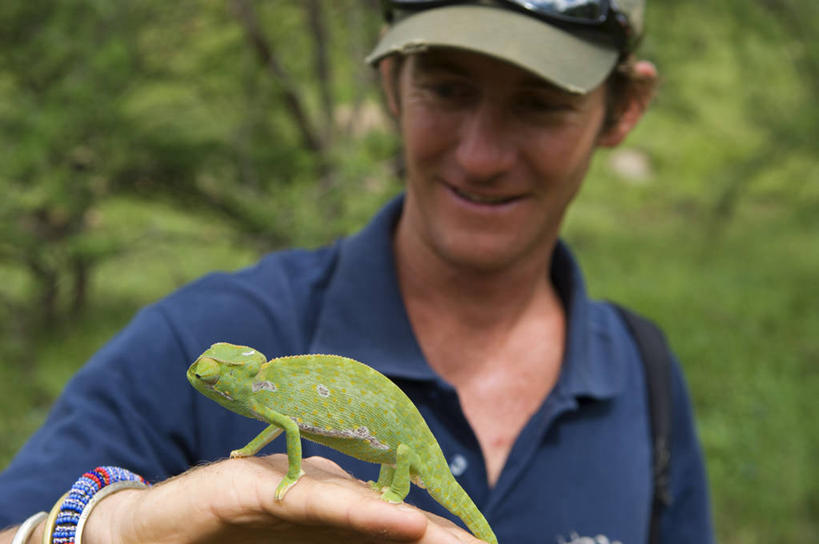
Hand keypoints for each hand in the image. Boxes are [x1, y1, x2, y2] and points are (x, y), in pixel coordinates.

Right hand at [82, 454, 485, 543]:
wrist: (150, 529)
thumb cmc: (224, 541)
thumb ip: (336, 541)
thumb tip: (399, 534)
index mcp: (331, 519)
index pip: (395, 529)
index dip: (441, 541)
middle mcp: (320, 499)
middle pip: (393, 521)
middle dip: (445, 539)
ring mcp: (290, 490)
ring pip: (365, 510)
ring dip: (421, 530)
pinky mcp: (255, 489)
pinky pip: (315, 503)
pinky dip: (361, 513)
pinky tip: (402, 523)